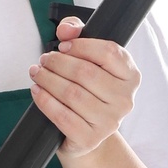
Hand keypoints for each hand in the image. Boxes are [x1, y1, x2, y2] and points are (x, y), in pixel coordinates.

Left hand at [29, 17, 139, 161]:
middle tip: (44, 60)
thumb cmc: (88, 93)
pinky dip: (45, 101)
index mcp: (131, 76)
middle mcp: (125, 100)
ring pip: (72, 94)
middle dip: (58, 63)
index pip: (109, 52)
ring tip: (37, 73)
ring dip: (48, 80)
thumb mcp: (89, 60)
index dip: (82, 45)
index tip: (63, 45)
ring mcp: (109, 121)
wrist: (86, 135)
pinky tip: (37, 92)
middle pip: (86, 73)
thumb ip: (78, 35)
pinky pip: (62, 116)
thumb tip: (66, 30)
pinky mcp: (90, 138)